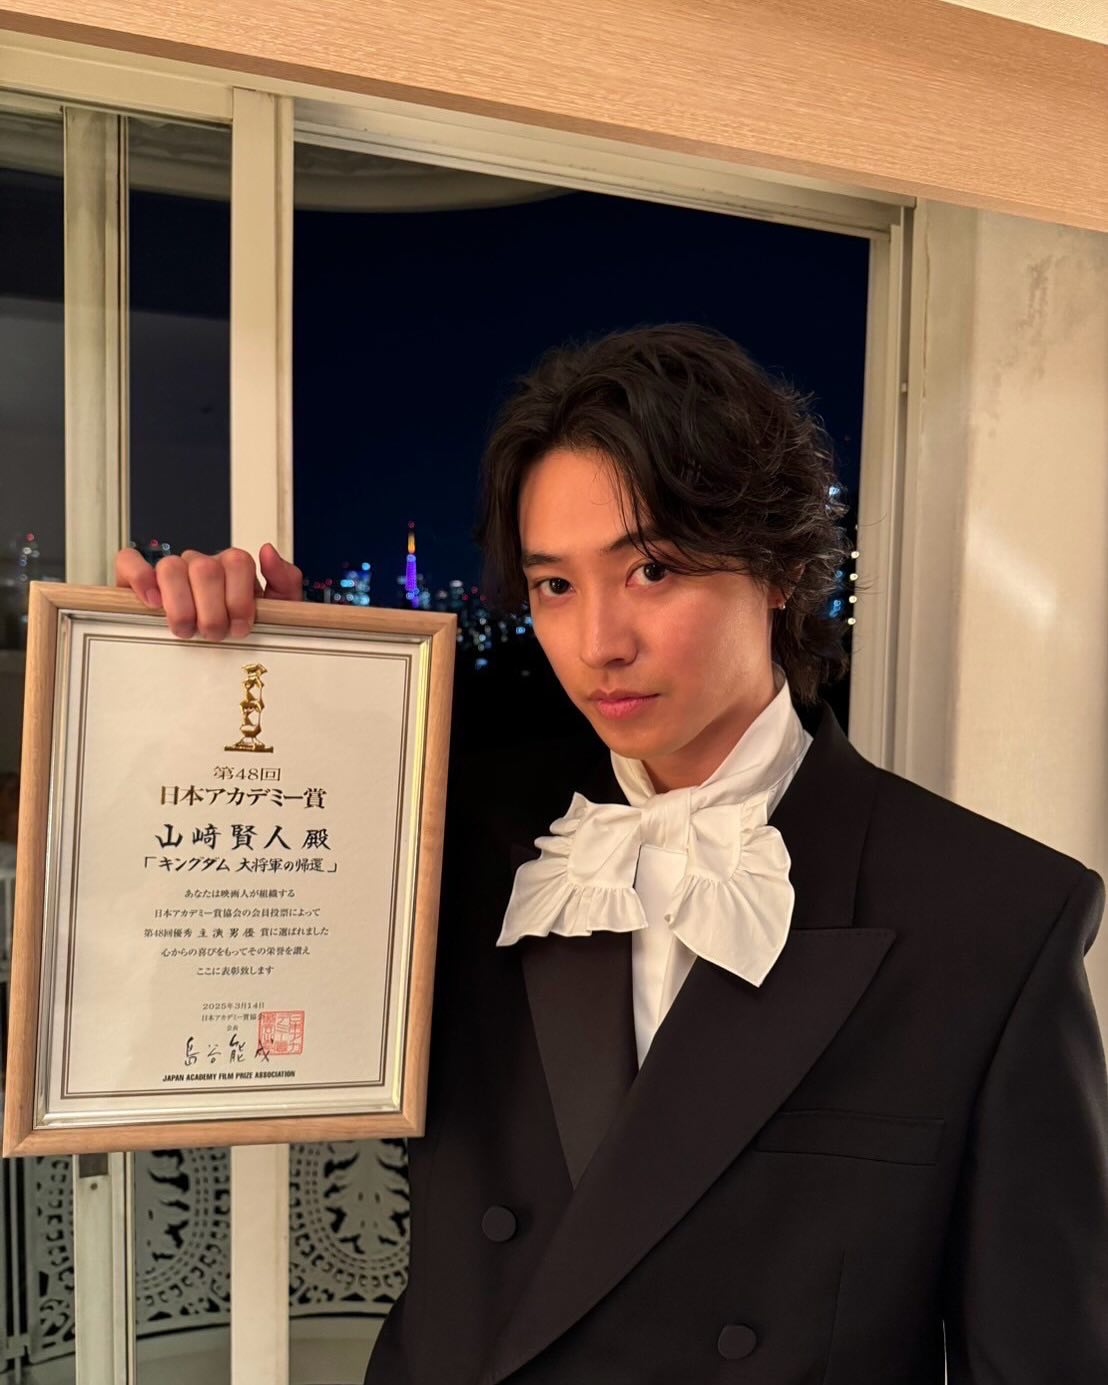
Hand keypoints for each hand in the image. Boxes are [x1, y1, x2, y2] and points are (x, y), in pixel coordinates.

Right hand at [113, 542, 302, 639]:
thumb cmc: (241, 632)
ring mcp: (170, 570)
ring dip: (181, 605)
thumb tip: (267, 552)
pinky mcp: (137, 580)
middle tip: (214, 635)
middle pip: (205, 568)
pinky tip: (152, 602)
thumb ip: (285, 582)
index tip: (241, 627)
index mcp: (233, 568)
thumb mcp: (277, 612)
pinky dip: (139, 577)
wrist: (218, 660)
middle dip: (212, 610)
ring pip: (171, 567)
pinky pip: (129, 561)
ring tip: (187, 630)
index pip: (237, 561)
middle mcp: (201, 565)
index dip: (240, 597)